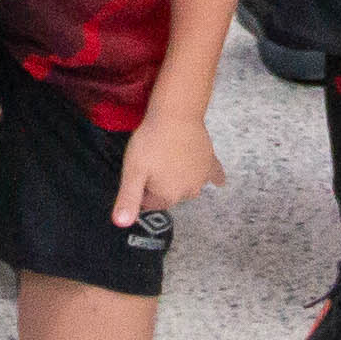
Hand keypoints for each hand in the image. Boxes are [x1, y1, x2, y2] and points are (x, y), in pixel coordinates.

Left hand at [110, 100, 223, 229]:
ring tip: (169, 161)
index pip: (151, 202)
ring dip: (179, 179)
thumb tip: (121, 225)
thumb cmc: (150, 142)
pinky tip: (219, 181)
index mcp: (169, 196)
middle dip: (160, 185)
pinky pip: (214, 174)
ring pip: (188, 185)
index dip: (141, 190)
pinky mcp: (211, 162)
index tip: (137, 173)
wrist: (176, 115)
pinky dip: (214, 177)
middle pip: (169, 194)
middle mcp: (189, 191)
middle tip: (151, 163)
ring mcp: (202, 177)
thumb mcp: (132, 170)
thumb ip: (128, 199)